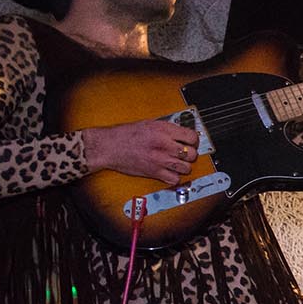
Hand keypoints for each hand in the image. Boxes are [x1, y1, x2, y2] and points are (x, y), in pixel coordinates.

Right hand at [82, 120, 198, 184]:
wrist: (108, 146)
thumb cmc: (124, 134)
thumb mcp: (149, 124)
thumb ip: (167, 129)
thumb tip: (181, 133)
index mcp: (163, 130)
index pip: (192, 137)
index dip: (193, 141)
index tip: (191, 143)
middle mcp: (164, 145)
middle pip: (192, 154)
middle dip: (190, 154)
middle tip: (184, 154)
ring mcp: (160, 160)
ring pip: (186, 168)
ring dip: (183, 166)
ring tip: (177, 163)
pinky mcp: (154, 172)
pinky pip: (175, 179)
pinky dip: (175, 178)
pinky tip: (170, 172)